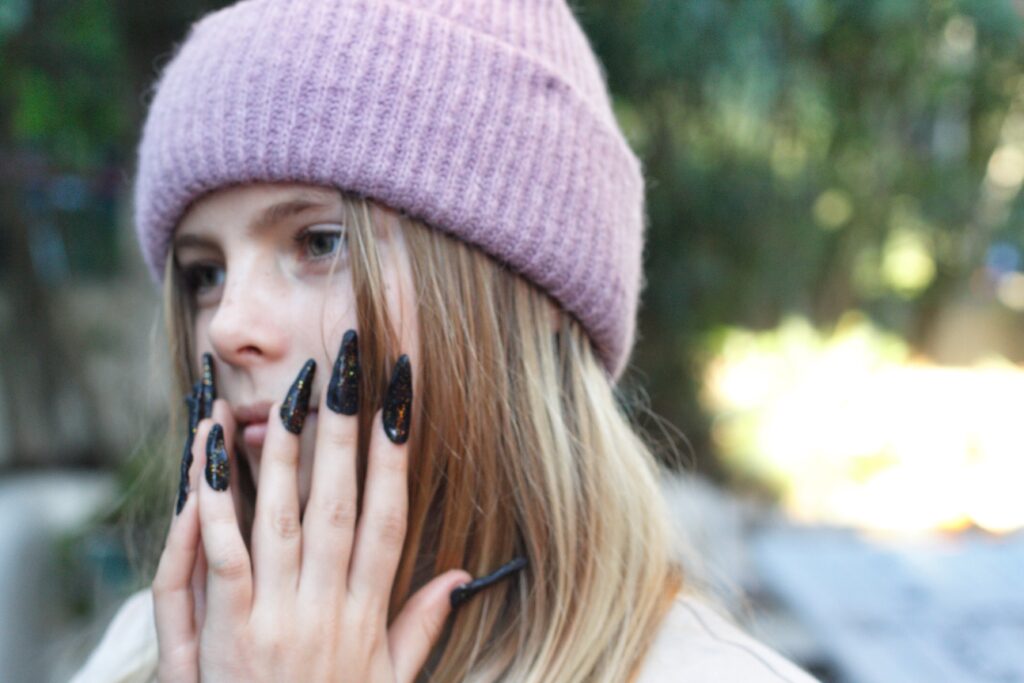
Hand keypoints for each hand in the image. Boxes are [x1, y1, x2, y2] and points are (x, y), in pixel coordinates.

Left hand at [152, 345, 471, 681]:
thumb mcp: (390, 681)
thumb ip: (421, 627)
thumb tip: (462, 578)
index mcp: (367, 612)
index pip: (390, 517)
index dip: (397, 457)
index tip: (401, 404)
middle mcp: (327, 605)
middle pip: (341, 501)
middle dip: (346, 430)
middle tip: (350, 369)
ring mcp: (277, 616)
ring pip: (282, 516)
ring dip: (284, 448)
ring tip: (291, 391)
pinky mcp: (229, 631)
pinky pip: (222, 555)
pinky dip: (215, 502)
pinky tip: (212, 454)